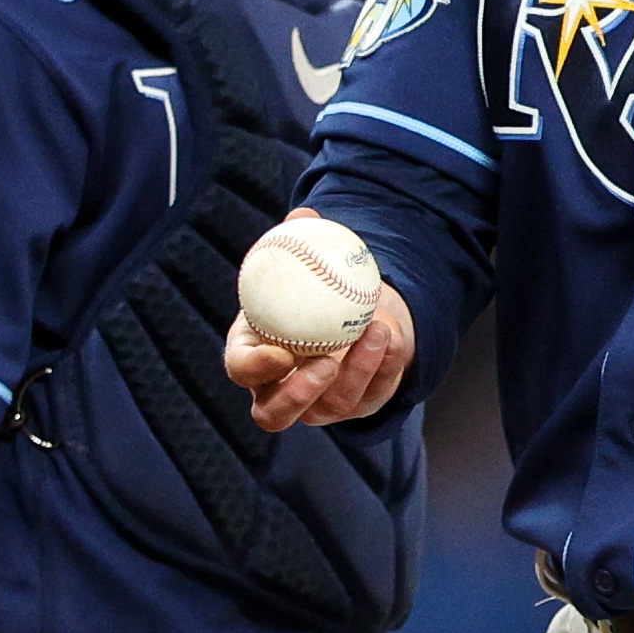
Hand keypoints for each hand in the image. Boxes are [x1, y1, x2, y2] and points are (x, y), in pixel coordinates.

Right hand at [225, 215, 413, 431]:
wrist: (352, 305)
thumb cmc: (313, 284)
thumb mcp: (306, 261)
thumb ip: (300, 241)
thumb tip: (303, 217)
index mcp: (253, 355)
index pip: (241, 371)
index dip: (254, 369)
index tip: (280, 352)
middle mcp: (279, 388)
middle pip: (273, 415)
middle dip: (298, 396)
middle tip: (327, 362)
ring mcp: (318, 404)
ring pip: (332, 407)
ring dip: (357, 371)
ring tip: (375, 331)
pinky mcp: (356, 406)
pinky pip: (371, 396)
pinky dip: (384, 367)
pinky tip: (392, 337)